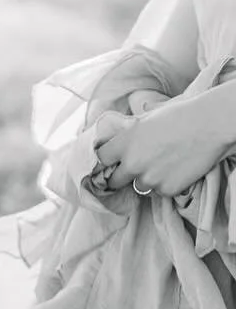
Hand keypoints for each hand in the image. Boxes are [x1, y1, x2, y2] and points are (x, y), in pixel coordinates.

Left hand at [92, 89, 234, 196]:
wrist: (208, 126)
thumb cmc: (179, 116)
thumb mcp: (147, 117)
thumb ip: (133, 126)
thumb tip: (131, 117)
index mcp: (123, 143)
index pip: (101, 159)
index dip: (106, 160)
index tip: (111, 162)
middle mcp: (132, 163)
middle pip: (114, 180)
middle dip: (120, 177)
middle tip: (131, 171)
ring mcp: (149, 178)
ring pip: (139, 186)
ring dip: (146, 180)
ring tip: (161, 167)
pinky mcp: (167, 189)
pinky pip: (160, 192)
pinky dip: (166, 186)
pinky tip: (176, 171)